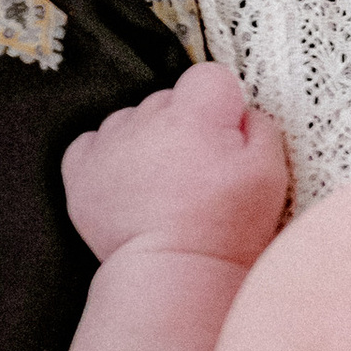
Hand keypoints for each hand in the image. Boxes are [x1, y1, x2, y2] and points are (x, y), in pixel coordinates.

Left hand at [62, 60, 290, 269]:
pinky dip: (106, 157)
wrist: (175, 273)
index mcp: (194, 113)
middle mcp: (146, 119)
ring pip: (131, 120)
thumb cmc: (227, 227)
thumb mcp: (269, 172)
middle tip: (195, 170)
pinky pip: (92, 143)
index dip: (222, 105)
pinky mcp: (80, 170)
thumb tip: (242, 112)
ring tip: (161, 183)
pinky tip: (127, 182)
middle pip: (169, 99)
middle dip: (183, 125)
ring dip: (145, 141)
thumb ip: (260, 126)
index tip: (225, 137)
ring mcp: (109, 143)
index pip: (209, 77)